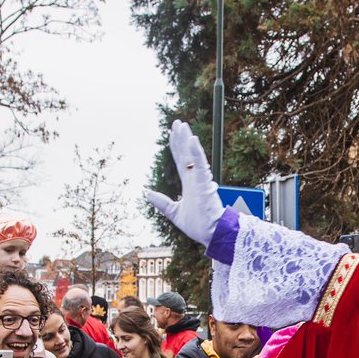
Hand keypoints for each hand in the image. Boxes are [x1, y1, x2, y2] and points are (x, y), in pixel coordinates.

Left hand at [144, 120, 223, 247]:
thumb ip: (161, 202)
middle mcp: (194, 179)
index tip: (172, 134)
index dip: (176, 147)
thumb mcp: (174, 212)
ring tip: (181, 125)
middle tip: (176, 122)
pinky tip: (191, 139)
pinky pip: (200, 164)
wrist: (211, 234)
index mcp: (189, 184)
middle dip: (180, 138)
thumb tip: (147, 193)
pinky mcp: (205, 183)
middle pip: (185, 154)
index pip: (180, 161)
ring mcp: (200, 180)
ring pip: (192, 155)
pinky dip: (196, 152)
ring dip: (186, 139)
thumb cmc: (198, 225)